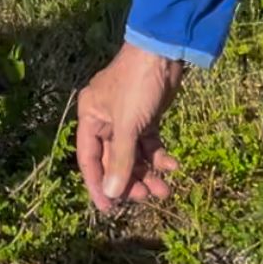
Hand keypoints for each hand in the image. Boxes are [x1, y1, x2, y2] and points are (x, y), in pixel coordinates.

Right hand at [75, 41, 183, 209]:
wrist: (162, 54)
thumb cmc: (136, 86)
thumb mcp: (128, 125)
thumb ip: (120, 160)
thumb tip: (112, 193)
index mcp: (90, 117)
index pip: (89, 158)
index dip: (98, 184)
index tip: (109, 209)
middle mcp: (105, 120)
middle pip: (113, 160)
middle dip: (130, 180)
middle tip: (146, 196)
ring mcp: (126, 119)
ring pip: (133, 156)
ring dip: (147, 173)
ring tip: (165, 189)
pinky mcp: (146, 118)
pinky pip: (149, 145)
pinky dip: (159, 157)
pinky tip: (173, 166)